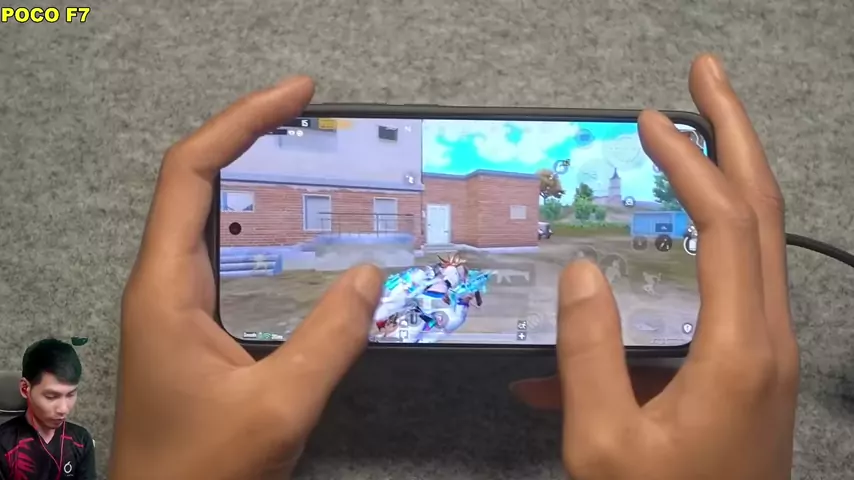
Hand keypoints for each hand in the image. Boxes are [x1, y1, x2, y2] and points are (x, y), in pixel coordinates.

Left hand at [109, 77, 383, 479]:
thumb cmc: (203, 470)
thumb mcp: (278, 406)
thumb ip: (329, 338)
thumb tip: (372, 275)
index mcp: (166, 286)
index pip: (191, 173)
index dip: (242, 120)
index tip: (298, 97)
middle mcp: (166, 282)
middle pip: (201, 182)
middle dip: (255, 139)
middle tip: (318, 124)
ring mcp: (180, 303)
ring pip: (217, 219)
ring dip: (263, 185)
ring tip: (320, 165)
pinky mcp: (198, 325)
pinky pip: (233, 259)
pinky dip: (270, 235)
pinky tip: (310, 240)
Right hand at [513, 54, 797, 478]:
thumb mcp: (605, 445)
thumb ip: (590, 353)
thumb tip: (581, 273)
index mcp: (738, 350)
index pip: (725, 221)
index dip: (690, 160)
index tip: (651, 118)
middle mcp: (766, 339)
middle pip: (764, 209)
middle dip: (735, 133)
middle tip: (704, 80)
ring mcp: (763, 352)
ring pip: (754, 242)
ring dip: (725, 179)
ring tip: (689, 139)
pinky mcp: (748, 366)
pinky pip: (724, 291)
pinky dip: (691, 256)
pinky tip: (631, 285)